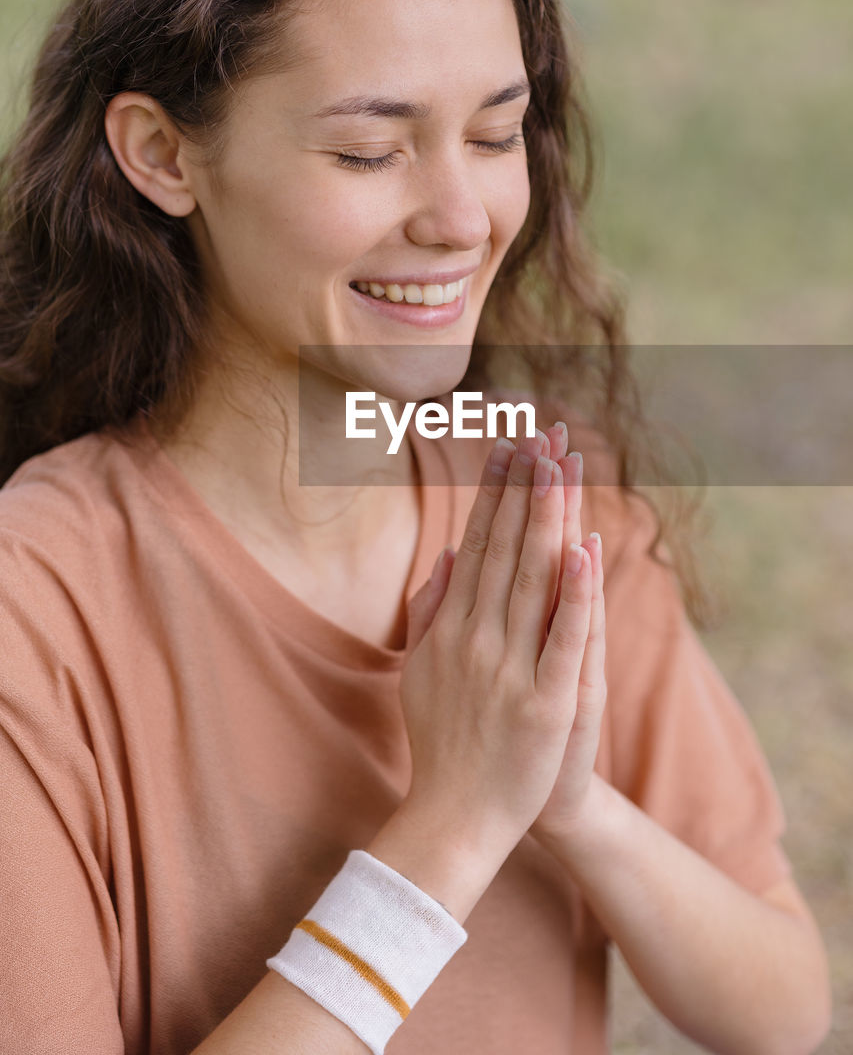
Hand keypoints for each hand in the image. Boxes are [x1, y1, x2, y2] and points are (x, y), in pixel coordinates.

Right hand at [401, 432, 598, 864]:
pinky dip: (574, 595)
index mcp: (450, 629)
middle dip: (524, 489)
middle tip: (540, 433)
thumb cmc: (442, 743)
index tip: (509, 445)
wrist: (456, 818)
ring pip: (534, 581)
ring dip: (549, 520)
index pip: (477, 546)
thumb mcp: (419, 671)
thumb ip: (429, 611)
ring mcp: (509, 670)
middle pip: (505, 550)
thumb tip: (446, 555)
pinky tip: (583, 550)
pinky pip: (562, 640)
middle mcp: (475, 640)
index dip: (495, 494)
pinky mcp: (545, 704)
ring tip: (561, 468)